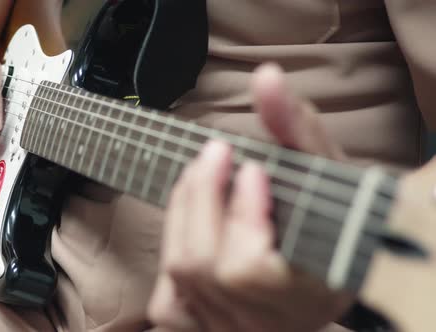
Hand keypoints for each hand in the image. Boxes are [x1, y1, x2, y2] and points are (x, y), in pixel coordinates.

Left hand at [148, 64, 351, 330]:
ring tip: (202, 175)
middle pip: (202, 263)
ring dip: (184, 212)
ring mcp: (227, 330)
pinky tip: (193, 222)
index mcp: (302, 296)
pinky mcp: (199, 331)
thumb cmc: (332, 220)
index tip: (252, 168)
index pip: (248, 270)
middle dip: (202, 197)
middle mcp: (260, 323)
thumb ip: (296, 129)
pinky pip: (165, 298)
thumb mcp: (325, 175)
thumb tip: (265, 78)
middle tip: (214, 153)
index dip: (243, 215)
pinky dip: (174, 250)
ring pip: (180, 272)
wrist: (325, 267)